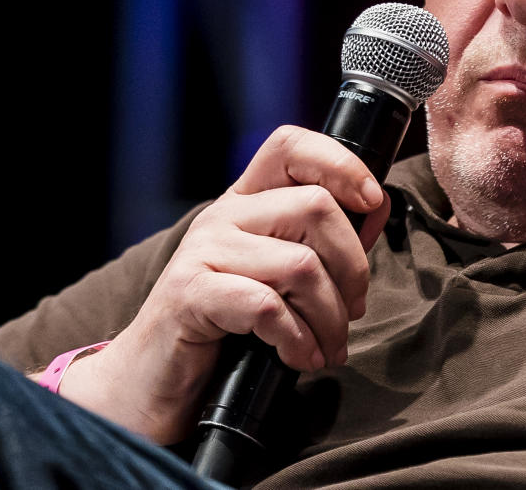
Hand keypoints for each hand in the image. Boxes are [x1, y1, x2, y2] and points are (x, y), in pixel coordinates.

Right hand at [59, 125, 390, 442]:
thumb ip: (324, 242)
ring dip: (330, 317)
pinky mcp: (190, 295)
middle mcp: (224, 215)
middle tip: (351, 311)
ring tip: (329, 347)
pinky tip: (299, 358)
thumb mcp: (278, 276)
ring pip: (301, 264)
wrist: (150, 380)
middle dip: (353, 268)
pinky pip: (268, 307)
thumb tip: (375, 210)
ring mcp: (203, 251)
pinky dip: (298, 340)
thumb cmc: (225, 328)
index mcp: (246, 201)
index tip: (372, 202)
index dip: (341, 162)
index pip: (290, 146)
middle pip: (316, 207)